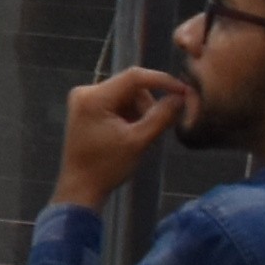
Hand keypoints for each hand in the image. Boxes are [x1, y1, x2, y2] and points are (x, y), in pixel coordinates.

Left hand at [54, 68, 188, 212]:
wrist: (81, 187)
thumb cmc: (108, 167)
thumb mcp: (139, 141)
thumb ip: (161, 116)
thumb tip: (181, 97)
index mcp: (94, 97)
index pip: (134, 77)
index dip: (162, 81)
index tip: (183, 91)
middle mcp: (85, 91)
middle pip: (130, 87)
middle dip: (146, 106)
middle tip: (150, 131)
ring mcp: (83, 99)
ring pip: (126, 95)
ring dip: (138, 112)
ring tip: (137, 137)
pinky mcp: (85, 108)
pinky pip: (116, 103)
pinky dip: (128, 116)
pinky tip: (127, 135)